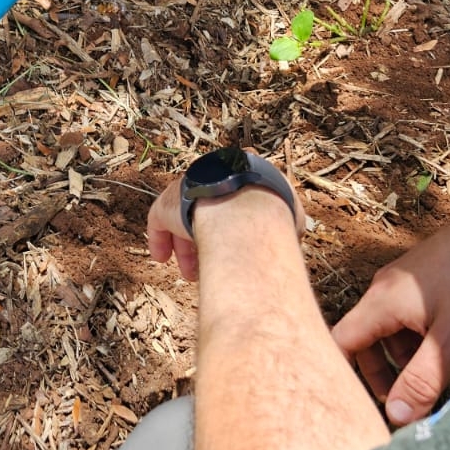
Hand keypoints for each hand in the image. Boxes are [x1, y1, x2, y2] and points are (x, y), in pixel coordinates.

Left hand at [147, 168, 305, 283]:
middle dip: (208, 239)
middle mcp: (213, 178)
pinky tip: (161, 258)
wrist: (249, 209)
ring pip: (183, 218)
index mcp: (242, 176)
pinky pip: (160, 221)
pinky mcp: (168, 203)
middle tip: (210, 264)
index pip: (234, 204)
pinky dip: (160, 240)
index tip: (234, 248)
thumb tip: (288, 245)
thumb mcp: (290, 219)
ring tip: (190, 273)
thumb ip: (283, 226)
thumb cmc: (275, 217)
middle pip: (207, 211)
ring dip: (186, 247)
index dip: (233, 228)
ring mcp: (190, 188)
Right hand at [330, 205, 449, 426]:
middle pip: (362, 337)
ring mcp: (403, 279)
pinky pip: (405, 313)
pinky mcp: (423, 277)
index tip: (353, 404)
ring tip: (429, 378)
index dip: (341, 373)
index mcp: (380, 301)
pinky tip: (443, 347)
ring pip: (387, 327)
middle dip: (377, 373)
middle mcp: (384, 287)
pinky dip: (415, 338)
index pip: (340, 341)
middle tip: (402, 402)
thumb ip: (421, 381)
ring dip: (400, 357)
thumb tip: (394, 417)